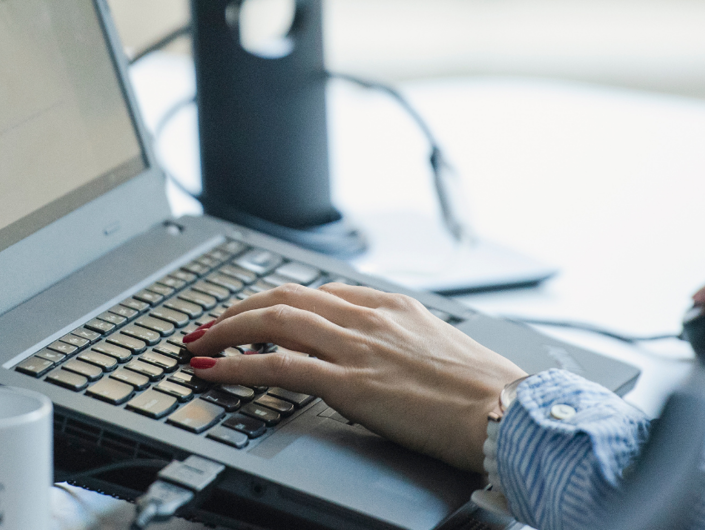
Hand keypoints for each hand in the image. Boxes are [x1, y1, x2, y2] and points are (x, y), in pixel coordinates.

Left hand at [183, 283, 525, 471]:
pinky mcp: (349, 383)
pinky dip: (236, 365)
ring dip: (224, 330)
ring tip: (196, 344)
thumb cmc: (488, 394)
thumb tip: (380, 369)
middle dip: (237, 309)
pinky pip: (277, 365)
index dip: (277, 302)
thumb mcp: (442, 353)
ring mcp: (357, 347)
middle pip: (285, 296)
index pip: (320, 292)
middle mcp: (369, 317)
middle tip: (206, 326)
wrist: (509, 412)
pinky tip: (211, 371)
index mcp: (394, 306)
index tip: (254, 314)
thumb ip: (404, 349)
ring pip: (272, 321)